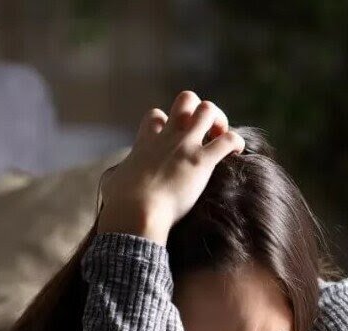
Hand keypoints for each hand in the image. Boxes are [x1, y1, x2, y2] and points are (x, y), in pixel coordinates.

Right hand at [98, 91, 245, 244]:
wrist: (137, 214)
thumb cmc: (121, 203)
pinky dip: (235, 143)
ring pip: (208, 109)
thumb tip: (114, 175)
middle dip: (198, 111)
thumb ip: (115, 174)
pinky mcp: (202, 161)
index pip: (156, 116)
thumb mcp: (111, 183)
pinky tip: (236, 154)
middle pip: (185, 99)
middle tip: (204, 132)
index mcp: (146, 142)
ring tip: (219, 138)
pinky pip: (228, 139)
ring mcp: (185, 146)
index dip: (167, 123)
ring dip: (219, 120)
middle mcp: (167, 137)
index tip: (172, 140)